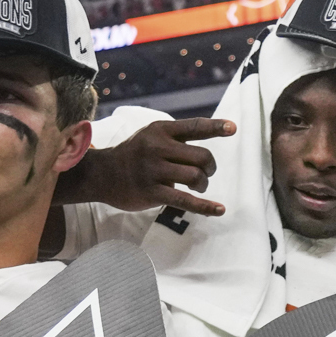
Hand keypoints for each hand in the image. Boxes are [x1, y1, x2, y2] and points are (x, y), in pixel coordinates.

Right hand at [80, 117, 233, 215]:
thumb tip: (207, 142)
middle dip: (210, 167)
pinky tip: (219, 210)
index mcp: (161, 131)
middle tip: (205, 173)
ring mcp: (154, 170)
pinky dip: (205, 207)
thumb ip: (176, 138)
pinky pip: (185, 201)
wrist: (102, 174)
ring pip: (196, 177)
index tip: (233, 128)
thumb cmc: (134, 155)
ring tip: (198, 187)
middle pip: (202, 157)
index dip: (215, 127)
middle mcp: (157, 147)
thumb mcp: (151, 137)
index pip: (194, 126)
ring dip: (204, 184)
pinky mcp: (152, 192)